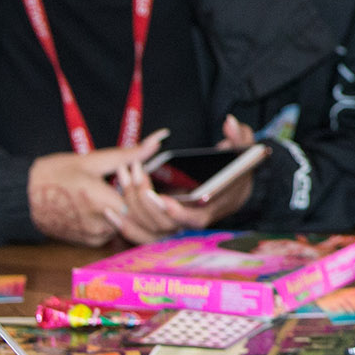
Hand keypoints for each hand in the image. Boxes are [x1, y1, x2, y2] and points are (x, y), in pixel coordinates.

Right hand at [28, 130, 168, 246]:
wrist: (22, 198)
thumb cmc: (55, 174)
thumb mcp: (92, 160)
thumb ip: (129, 154)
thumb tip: (158, 139)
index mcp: (105, 203)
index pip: (144, 199)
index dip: (143, 184)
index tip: (132, 171)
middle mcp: (103, 225)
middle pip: (137, 212)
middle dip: (136, 195)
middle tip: (122, 179)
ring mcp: (96, 237)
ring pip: (126, 222)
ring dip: (125, 206)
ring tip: (107, 189)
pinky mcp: (90, 242)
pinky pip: (113, 230)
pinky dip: (113, 216)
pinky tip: (100, 201)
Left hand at [111, 117, 257, 242]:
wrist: (232, 182)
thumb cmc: (238, 165)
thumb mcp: (243, 148)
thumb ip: (240, 135)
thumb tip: (229, 122)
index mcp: (216, 205)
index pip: (197, 219)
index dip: (179, 214)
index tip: (164, 200)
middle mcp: (196, 218)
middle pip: (168, 226)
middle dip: (150, 208)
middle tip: (137, 184)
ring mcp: (178, 222)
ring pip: (151, 229)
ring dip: (134, 209)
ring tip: (124, 178)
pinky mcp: (164, 221)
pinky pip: (143, 232)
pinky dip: (126, 226)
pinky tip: (110, 212)